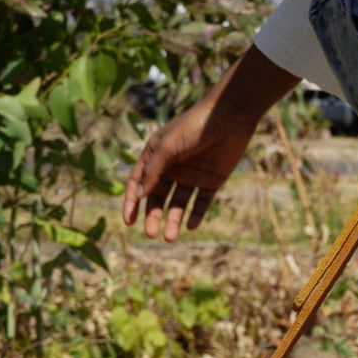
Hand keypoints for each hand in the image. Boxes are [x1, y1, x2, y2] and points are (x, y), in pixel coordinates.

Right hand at [122, 102, 256, 241]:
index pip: (139, 183)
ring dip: (173, 220)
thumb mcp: (168, 148)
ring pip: (179, 204)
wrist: (228, 118)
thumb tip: (137, 196)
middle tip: (150, 234)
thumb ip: (153, 171)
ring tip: (169, 238)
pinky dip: (196, 215)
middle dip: (153, 217)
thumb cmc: (193, 127)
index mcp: (156, 156)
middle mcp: (172, 168)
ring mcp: (192, 176)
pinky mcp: (211, 181)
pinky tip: (191, 226)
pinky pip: (201, 202)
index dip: (132, 202)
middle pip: (158, 198)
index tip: (128, 222)